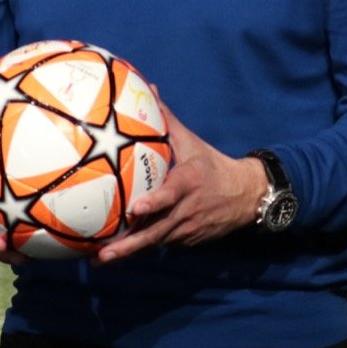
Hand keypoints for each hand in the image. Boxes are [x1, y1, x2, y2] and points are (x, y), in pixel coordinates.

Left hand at [95, 102, 266, 263]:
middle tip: (104, 253)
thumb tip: (149, 88)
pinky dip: (140, 250)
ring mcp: (187, 229)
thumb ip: (167, 120)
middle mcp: (187, 210)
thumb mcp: (191, 142)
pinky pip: (160, 244)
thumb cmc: (211, 166)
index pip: (171, 195)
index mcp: (189, 183)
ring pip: (155, 242)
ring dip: (129, 252)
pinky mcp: (186, 241)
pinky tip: (116, 254)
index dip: (155, 203)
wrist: (245, 196)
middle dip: (130, 244)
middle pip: (157, 231)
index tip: (137, 209)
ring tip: (100, 259)